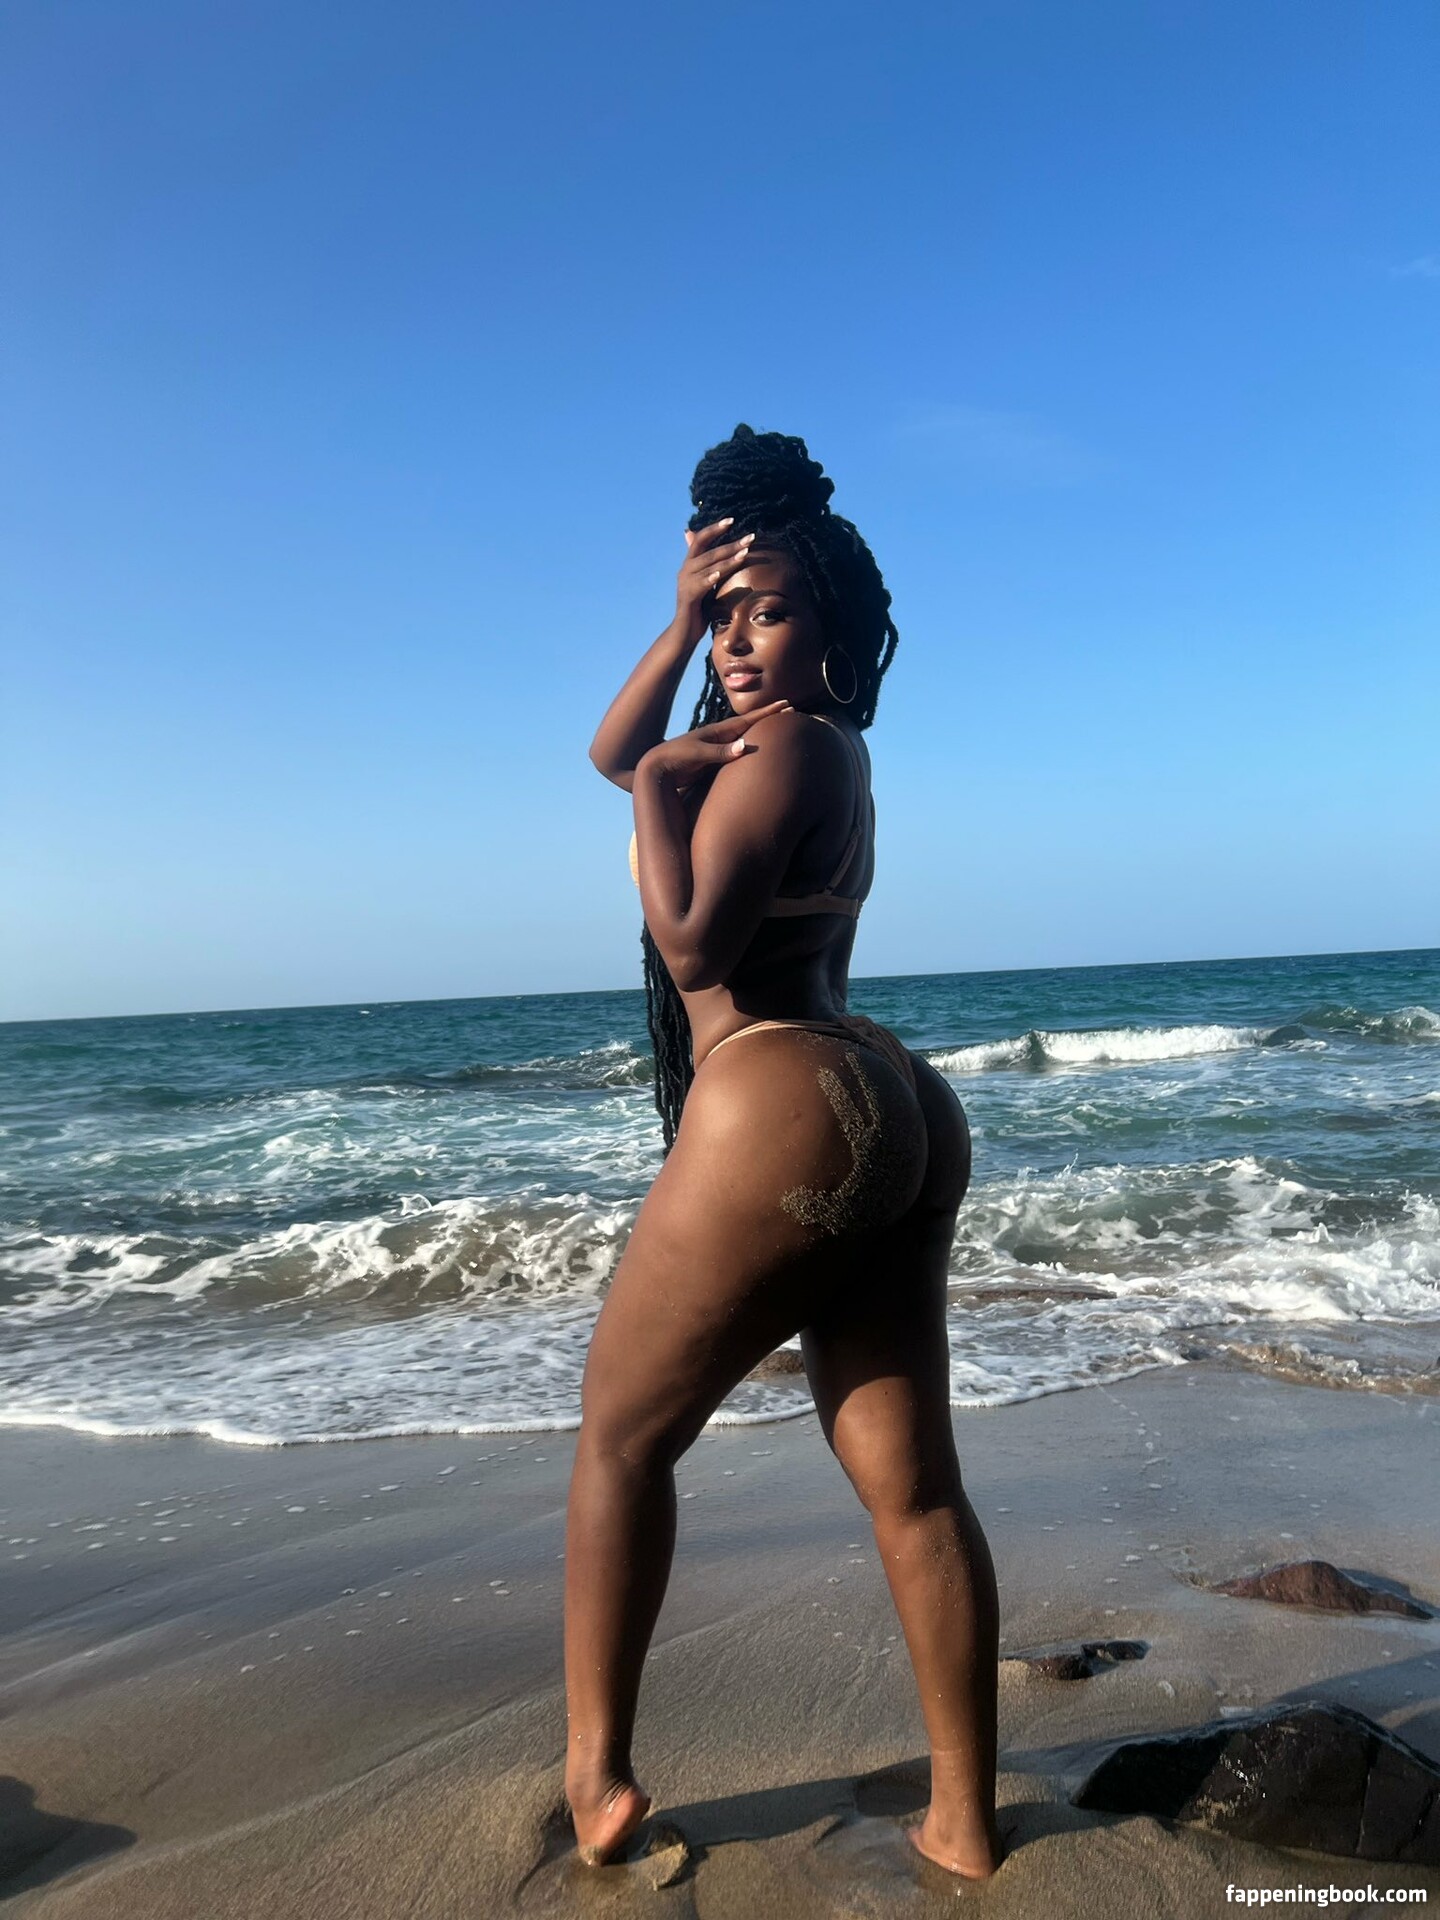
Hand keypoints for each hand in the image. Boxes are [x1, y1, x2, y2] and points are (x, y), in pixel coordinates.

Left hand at [639, 699, 792, 787]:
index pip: (747, 720)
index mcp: (716, 733)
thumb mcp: (696, 755)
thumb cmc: (674, 759)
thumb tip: (745, 746)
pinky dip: (747, 746)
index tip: (786, 704)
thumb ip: (719, 752)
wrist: (655, 768)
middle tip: (788, 709)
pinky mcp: (711, 760)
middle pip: (748, 725)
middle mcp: (718, 738)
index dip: (767, 713)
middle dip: (767, 717)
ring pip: (743, 736)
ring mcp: (715, 748)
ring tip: (774, 726)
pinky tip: (751, 749)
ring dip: (759, 730)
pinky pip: (735, 751)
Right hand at [672, 518, 755, 645]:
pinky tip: (722, 572)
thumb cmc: (699, 609)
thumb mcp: (708, 585)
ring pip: (708, 564)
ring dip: (729, 557)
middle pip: (708, 549)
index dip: (714, 528)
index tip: (731, 520)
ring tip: (746, 551)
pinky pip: (701, 583)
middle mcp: (685, 570)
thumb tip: (726, 559)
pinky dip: (712, 576)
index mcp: (690, 565)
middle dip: (731, 542)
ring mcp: (685, 582)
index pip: (701, 539)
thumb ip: (714, 569)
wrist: (684, 632)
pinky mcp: (688, 596)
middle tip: (751, 537)